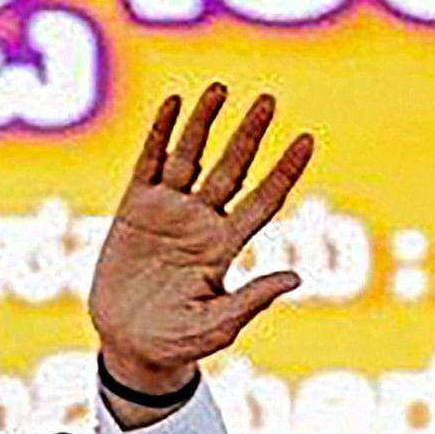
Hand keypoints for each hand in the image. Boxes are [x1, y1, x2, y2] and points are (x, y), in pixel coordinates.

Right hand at [86, 84, 313, 392]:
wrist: (128, 344)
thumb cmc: (177, 342)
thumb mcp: (216, 327)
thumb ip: (250, 301)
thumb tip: (296, 278)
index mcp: (226, 247)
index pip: (264, 200)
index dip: (284, 171)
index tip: (306, 141)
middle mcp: (202, 222)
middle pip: (232, 169)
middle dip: (249, 135)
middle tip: (269, 101)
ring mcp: (168, 212)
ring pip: (191, 156)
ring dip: (205, 123)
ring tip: (221, 89)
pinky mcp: (134, 209)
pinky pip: (149, 163)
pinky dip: (160, 133)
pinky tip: (173, 103)